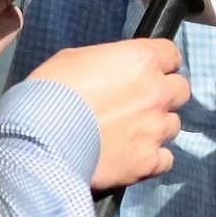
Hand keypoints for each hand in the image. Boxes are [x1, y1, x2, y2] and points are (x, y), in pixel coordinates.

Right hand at [25, 38, 188, 190]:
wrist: (36, 141)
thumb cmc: (48, 94)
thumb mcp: (74, 60)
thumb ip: (108, 63)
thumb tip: (114, 74)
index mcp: (142, 60)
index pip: (171, 55)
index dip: (159, 65)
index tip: (146, 74)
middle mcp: (158, 92)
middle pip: (180, 90)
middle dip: (162, 96)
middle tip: (138, 106)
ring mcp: (156, 128)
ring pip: (173, 126)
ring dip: (156, 128)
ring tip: (129, 136)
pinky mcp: (148, 161)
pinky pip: (165, 159)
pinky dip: (152, 159)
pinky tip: (132, 159)